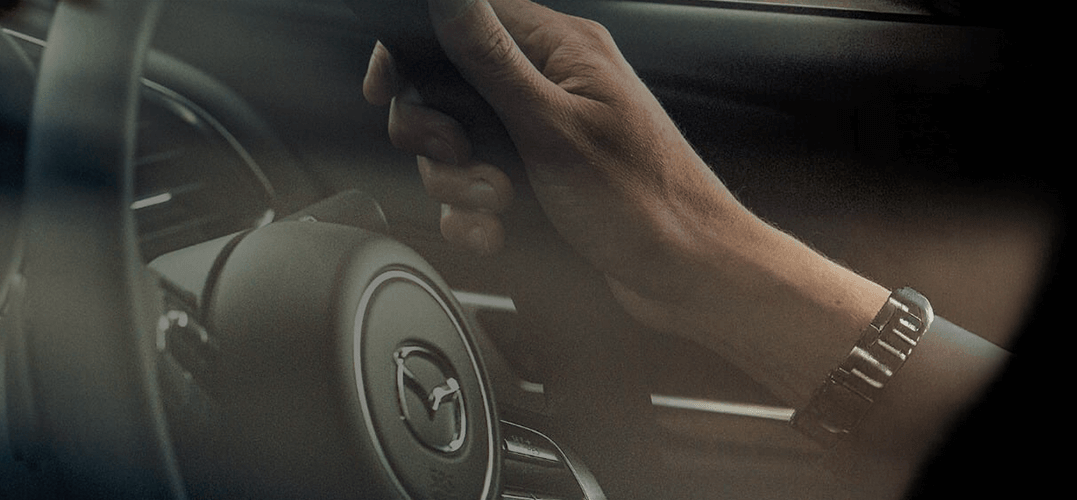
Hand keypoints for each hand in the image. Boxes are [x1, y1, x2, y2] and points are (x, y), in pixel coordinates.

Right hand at [364, 0, 889, 405]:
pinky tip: (498, 230)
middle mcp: (551, 85)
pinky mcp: (537, 183)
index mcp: (562, 50)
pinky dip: (475, 216)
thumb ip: (491, 58)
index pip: (467, 17)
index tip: (388, 86)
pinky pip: (474, 191)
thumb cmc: (645, 202)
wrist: (688, 280)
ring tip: (498, 202)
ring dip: (459, 183)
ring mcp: (542, 136)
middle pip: (447, 87)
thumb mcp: (553, 126)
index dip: (416, 49)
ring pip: (455, 146)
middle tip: (459, 155)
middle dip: (437, 133)